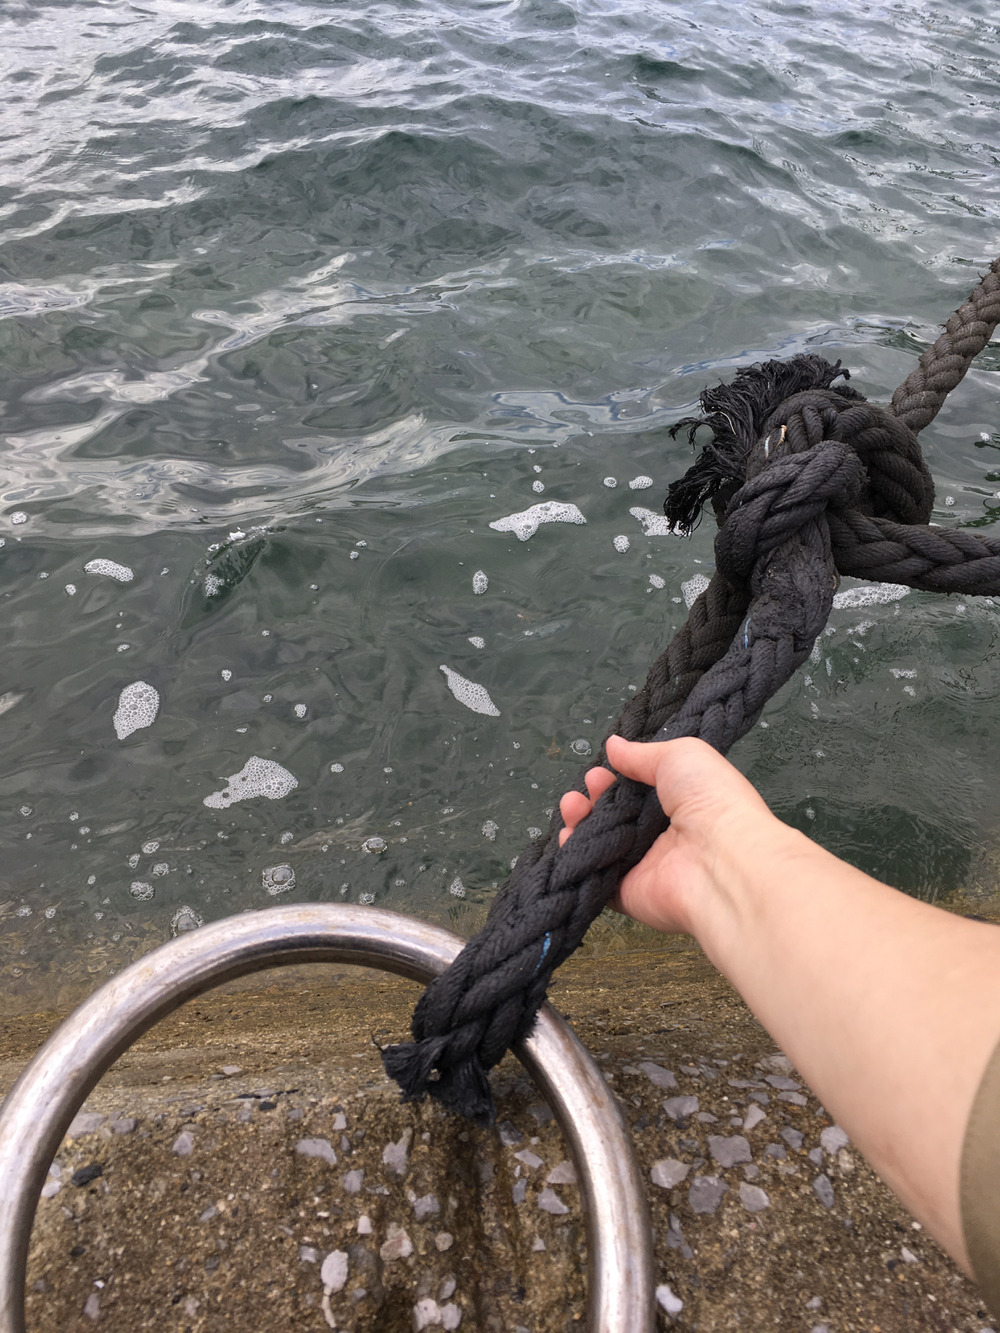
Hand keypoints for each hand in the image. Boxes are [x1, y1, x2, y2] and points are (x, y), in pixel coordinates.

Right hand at [558, 734, 777, 935]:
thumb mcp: (680, 755)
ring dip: (580, 822)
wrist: (720, 860)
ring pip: (599, 844)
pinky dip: (576, 857)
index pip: (637, 793)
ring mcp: (643, 866)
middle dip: (594, 798)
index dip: (614, 780)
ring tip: (572, 806)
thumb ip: (642, 754)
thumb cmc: (709, 799)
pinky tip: (567, 837)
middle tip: (587, 787)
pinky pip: (594, 875)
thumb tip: (614, 745)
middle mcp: (661, 836)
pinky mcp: (627, 894)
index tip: (600, 771)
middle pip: (614, 816)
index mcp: (679, 803)